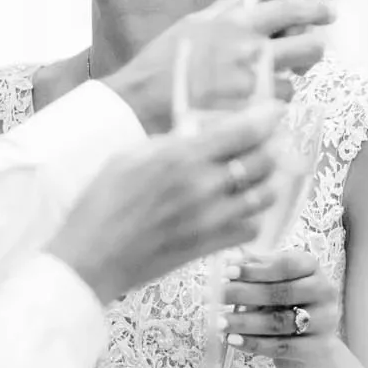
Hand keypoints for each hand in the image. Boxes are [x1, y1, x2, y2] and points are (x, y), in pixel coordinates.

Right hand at [48, 100, 287, 304]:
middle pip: (262, 160)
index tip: (276, 110)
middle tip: (268, 142)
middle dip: (270, 147)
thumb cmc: (100, 204)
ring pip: (264, 195)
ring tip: (260, 174)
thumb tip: (196, 134)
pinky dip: (252, 216)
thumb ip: (169, 142)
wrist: (91, 257)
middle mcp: (203, 185)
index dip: (267, 117)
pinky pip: (250, 227)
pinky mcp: (210, 246)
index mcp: (181, 156)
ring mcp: (211, 219)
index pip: (243, 130)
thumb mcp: (129, 156)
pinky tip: (241, 209)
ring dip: (267, 181)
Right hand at [101, 0, 334, 131]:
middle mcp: (250, 53)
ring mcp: (252, 88)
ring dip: (286, 84)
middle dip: (314, 49)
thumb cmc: (161, 64)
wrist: (139, 106)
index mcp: (237, 25)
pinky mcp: (249, 117)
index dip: (316, 10)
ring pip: (293, 85)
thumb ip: (225, 10)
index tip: (329, 13)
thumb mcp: (191, 25)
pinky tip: (253, 109)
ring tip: (265, 87)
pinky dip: (269, 110)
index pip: (290, 10)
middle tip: (307, 53)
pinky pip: (275, 113)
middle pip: (308, 48)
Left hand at [221, 248, 341, 367]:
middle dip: (243, 294)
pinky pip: (280, 346)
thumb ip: (254, 272)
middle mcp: (324, 292)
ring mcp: (324, 321)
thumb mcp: (274, 284)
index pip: (285, 265)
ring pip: (279, 322)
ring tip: (219, 322)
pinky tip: (233, 340)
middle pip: (281, 292)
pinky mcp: (316, 348)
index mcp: (312, 268)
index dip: (254, 269)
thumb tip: (226, 262)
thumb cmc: (287, 307)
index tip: (227, 271)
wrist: (313, 348)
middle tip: (214, 296)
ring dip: (244, 322)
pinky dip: (253, 344)